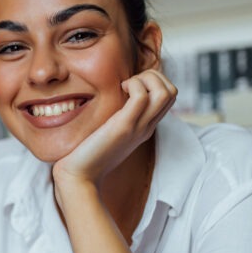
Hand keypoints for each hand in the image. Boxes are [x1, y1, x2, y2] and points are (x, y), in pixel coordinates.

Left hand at [53, 69, 176, 190]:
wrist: (79, 177)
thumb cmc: (88, 153)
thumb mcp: (109, 130)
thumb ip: (117, 116)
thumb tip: (113, 97)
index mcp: (145, 126)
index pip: (168, 97)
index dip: (153, 80)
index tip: (129, 85)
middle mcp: (147, 126)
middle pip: (172, 91)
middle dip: (153, 75)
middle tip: (129, 83)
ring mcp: (139, 127)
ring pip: (165, 92)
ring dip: (147, 78)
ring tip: (126, 86)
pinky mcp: (125, 127)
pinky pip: (142, 97)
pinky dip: (134, 84)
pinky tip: (119, 89)